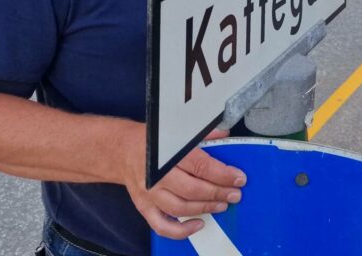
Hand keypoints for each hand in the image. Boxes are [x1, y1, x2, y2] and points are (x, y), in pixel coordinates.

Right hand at [123, 126, 245, 239]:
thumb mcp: (177, 130)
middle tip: (235, 195)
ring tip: (222, 205)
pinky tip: (199, 225)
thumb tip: (225, 135)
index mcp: (168, 153)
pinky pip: (161, 225)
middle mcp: (157, 176)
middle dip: (218, 193)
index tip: (239, 178)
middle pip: (193, 189)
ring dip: (204, 209)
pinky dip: (181, 230)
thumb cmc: (153, 140)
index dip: (222, 174)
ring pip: (180, 208)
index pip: (201, 166)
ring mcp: (149, 194)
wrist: (122, 150)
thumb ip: (202, 134)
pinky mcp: (144, 207)